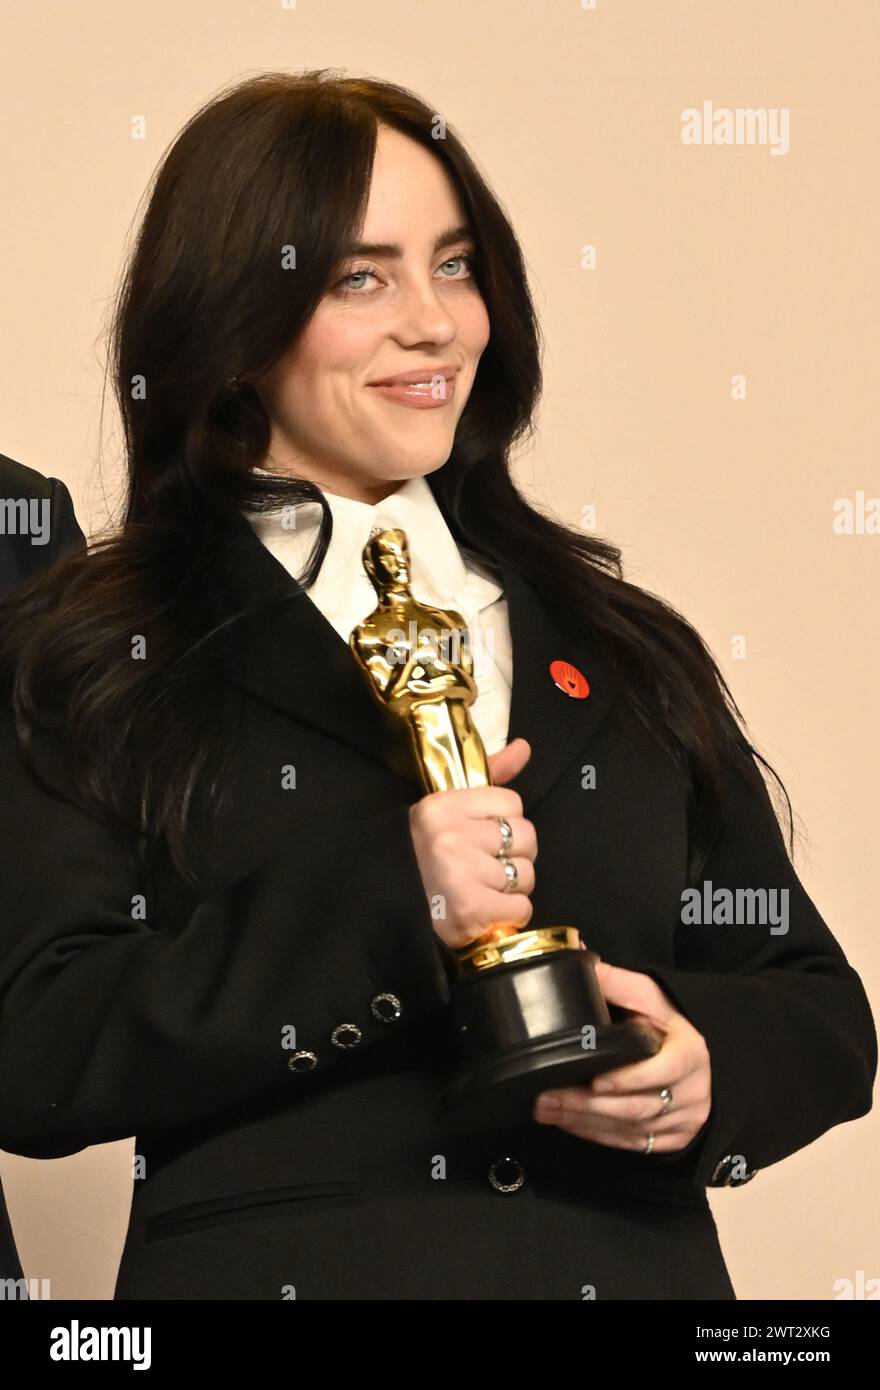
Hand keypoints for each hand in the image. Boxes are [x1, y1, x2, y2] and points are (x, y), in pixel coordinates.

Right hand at [409, 738, 537, 950]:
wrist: (388, 907)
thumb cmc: (425, 854)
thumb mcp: (448, 808)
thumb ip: (489, 775)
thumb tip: (524, 746)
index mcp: (443, 806)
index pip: (512, 803)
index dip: (504, 822)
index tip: (484, 835)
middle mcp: (451, 837)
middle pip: (526, 837)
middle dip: (514, 854)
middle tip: (488, 865)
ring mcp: (461, 875)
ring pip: (525, 874)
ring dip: (512, 887)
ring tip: (484, 889)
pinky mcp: (471, 910)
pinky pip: (521, 908)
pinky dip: (510, 914)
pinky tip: (487, 911)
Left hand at [532, 959, 712, 1153]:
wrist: (697, 1060)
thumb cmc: (670, 1025)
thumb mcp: (652, 997)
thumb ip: (618, 983)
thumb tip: (579, 956)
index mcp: (690, 1052)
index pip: (664, 1070)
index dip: (629, 1079)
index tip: (595, 1081)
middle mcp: (692, 1091)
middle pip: (638, 1107)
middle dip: (588, 1106)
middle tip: (547, 1098)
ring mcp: (684, 1120)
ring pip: (631, 1129)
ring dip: (584, 1122)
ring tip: (546, 1109)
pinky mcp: (671, 1139)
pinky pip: (630, 1143)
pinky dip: (596, 1135)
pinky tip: (567, 1124)